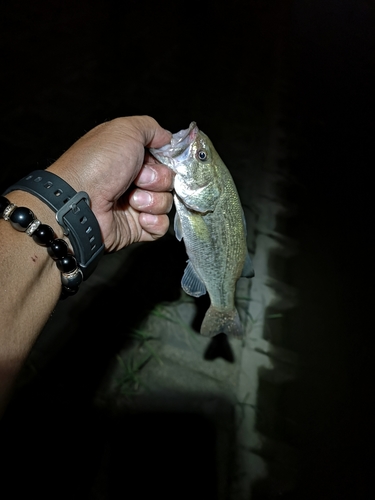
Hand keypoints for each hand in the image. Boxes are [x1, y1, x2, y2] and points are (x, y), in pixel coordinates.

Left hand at [48, 116, 173, 251]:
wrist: (80, 203)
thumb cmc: (98, 164)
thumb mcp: (124, 130)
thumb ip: (149, 127)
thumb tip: (166, 137)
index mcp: (129, 157)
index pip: (162, 158)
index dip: (165, 159)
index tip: (160, 158)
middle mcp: (132, 180)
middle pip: (167, 180)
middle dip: (158, 179)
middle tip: (138, 180)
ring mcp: (134, 206)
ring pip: (166, 203)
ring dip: (153, 200)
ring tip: (132, 200)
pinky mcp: (136, 228)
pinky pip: (160, 226)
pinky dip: (154, 222)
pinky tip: (140, 217)